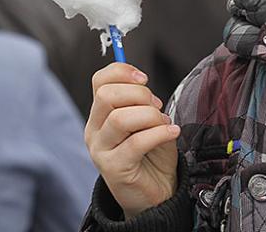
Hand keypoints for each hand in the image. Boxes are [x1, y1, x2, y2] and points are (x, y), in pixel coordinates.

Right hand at [84, 63, 179, 219]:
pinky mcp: (114, 168)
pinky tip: (171, 133)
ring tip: (164, 123)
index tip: (144, 78)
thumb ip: (141, 102)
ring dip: (150, 116)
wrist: (157, 193)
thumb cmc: (153, 154)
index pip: (99, 81)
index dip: (122, 71)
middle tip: (157, 106)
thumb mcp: (147, 120)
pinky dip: (160, 133)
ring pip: (120, 118)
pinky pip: (136, 142)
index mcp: (100, 115)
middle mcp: (94, 131)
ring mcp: (101, 150)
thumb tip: (141, 83)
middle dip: (139, 94)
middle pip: (107, 95)